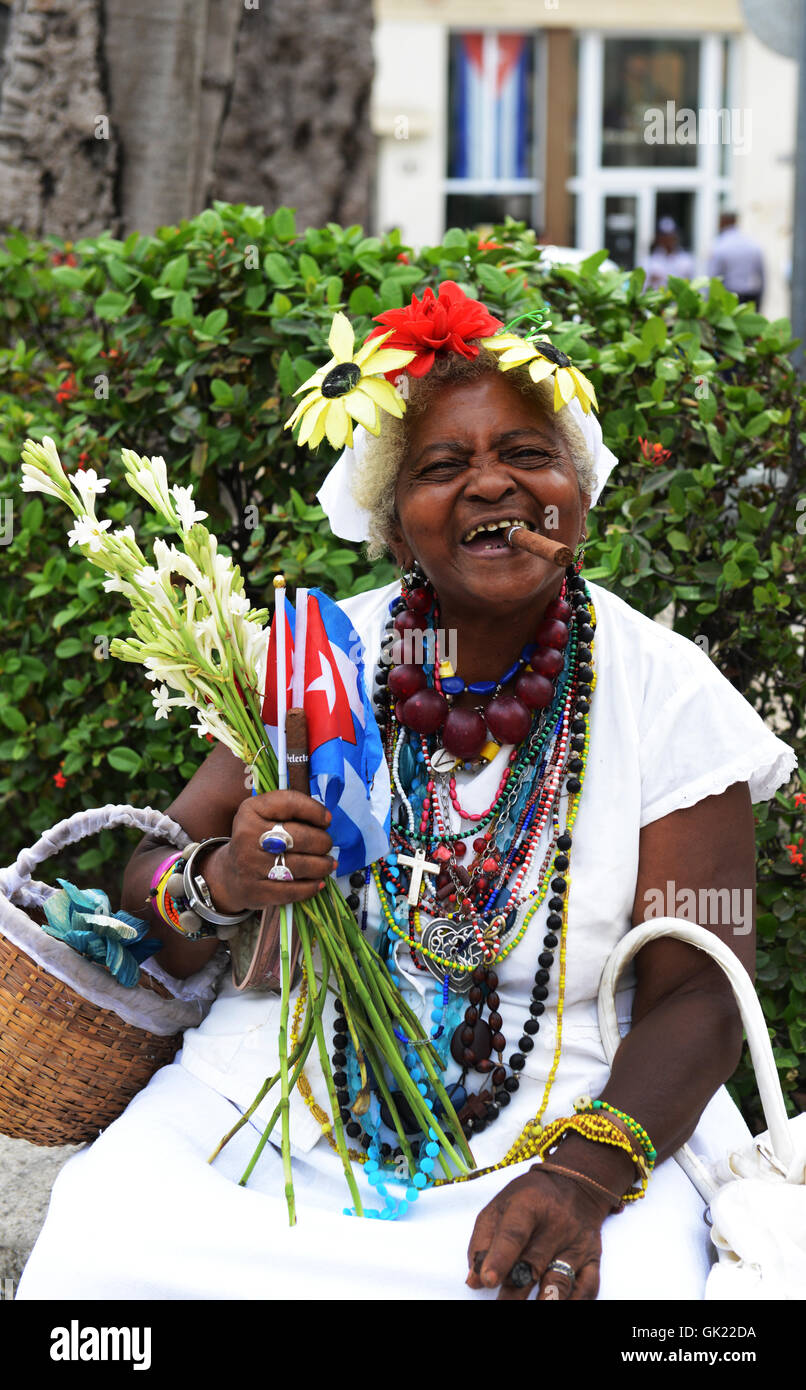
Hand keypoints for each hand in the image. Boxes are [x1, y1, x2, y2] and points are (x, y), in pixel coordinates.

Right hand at [203, 790, 334, 911]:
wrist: (230, 874)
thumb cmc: (259, 841)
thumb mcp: (266, 817)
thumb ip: (293, 812)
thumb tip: (325, 822)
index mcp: (251, 810)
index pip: (290, 803)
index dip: (315, 810)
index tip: (327, 820)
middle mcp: (247, 835)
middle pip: (300, 837)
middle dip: (322, 842)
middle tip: (326, 845)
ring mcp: (250, 865)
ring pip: (300, 865)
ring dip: (322, 866)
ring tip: (327, 864)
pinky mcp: (256, 890)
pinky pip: (293, 890)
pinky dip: (311, 887)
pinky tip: (318, 882)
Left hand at [466, 1167, 610, 1300]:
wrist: (575, 1185)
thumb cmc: (530, 1198)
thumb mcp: (500, 1205)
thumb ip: (483, 1240)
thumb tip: (475, 1280)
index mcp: (528, 1205)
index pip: (514, 1233)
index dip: (500, 1258)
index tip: (488, 1280)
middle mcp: (556, 1224)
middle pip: (533, 1263)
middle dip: (514, 1292)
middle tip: (500, 1304)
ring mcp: (576, 1244)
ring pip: (561, 1280)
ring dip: (545, 1301)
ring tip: (531, 1311)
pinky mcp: (592, 1259)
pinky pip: (587, 1288)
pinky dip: (574, 1301)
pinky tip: (559, 1305)